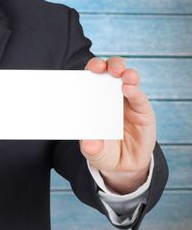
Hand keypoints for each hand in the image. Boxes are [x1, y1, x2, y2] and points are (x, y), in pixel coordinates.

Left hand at [80, 56, 155, 193]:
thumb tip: (88, 143)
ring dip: (122, 72)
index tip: (87, 70)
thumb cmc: (104, 152)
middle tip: (100, 68)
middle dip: (103, 65)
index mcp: (93, 101)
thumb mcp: (94, 152)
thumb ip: (91, 148)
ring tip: (121, 74)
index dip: (89, 70)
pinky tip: (129, 88)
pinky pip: (139, 97)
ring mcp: (127, 101)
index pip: (90, 78)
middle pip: (107, 72)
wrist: (125, 164)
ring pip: (126, 78)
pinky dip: (134, 90)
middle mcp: (110, 96)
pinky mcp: (142, 110)